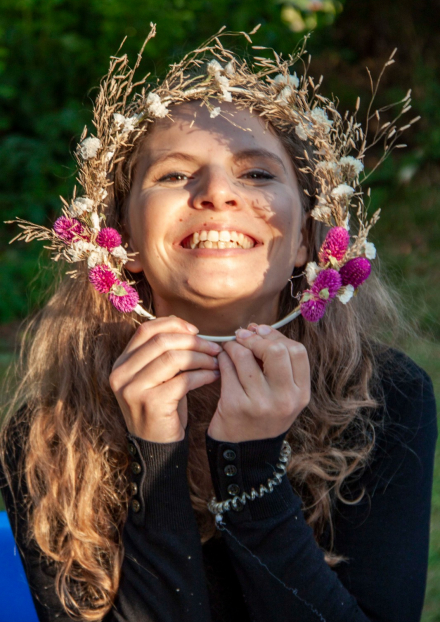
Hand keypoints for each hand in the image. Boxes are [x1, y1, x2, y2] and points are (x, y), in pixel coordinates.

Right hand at [110, 316, 221, 442]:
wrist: (158, 446)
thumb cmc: (162, 407)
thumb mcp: (158, 376)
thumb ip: (165, 352)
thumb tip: (189, 327)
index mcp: (122, 363)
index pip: (146, 330)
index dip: (173, 324)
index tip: (196, 330)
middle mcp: (121, 374)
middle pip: (161, 341)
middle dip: (193, 342)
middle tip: (213, 348)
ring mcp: (133, 389)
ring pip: (173, 358)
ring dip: (201, 358)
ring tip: (216, 362)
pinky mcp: (150, 403)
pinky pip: (183, 380)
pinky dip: (203, 376)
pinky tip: (214, 377)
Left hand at [207, 324, 309, 441]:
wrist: (244, 450)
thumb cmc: (263, 414)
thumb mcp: (282, 394)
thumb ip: (278, 364)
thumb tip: (257, 328)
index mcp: (301, 394)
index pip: (297, 351)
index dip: (276, 336)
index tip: (261, 331)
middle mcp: (284, 399)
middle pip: (275, 351)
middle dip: (256, 338)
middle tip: (243, 336)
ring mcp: (260, 403)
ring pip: (245, 356)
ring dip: (234, 345)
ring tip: (230, 348)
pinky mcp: (235, 406)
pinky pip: (227, 368)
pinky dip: (222, 358)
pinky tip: (221, 360)